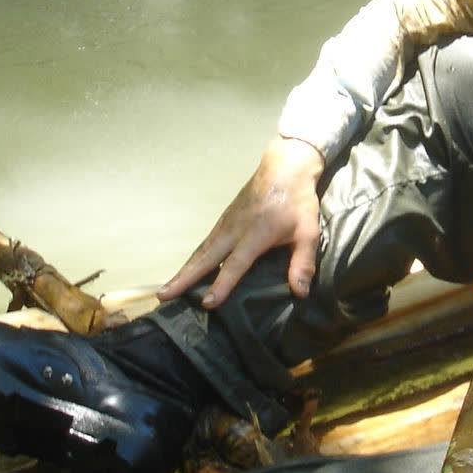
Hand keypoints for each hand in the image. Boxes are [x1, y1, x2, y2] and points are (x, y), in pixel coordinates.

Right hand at [161, 137, 325, 308]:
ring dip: (183, 270)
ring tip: (166, 289)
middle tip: (164, 296)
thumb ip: (303, 262)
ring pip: (201, 251)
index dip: (222, 284)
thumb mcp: (308, 232)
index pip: (235, 264)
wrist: (284, 169)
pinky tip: (187, 271)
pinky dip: (193, 259)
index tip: (208, 303)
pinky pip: (205, 244)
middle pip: (205, 258)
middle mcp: (233, 230)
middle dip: (184, 278)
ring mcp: (226, 224)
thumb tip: (301, 292)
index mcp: (254, 235)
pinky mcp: (224, 221)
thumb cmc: (297, 202)